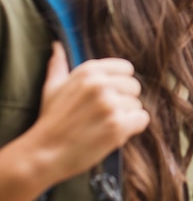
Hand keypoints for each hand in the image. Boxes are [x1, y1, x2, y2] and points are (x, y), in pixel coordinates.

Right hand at [35, 41, 149, 180]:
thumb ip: (59, 65)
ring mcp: (110, 104)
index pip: (127, 69)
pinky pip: (142, 119)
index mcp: (89, 71)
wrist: (42, 155)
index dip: (120, 85)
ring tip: (103, 126)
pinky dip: (133, 128)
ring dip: (125, 117)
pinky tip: (114, 134)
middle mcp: (101, 84)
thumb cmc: (50, 121)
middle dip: (124, 102)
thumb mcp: (52, 88)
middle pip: (135, 87)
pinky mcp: (117, 125)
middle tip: (103, 116)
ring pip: (137, 105)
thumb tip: (57, 45)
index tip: (108, 97)